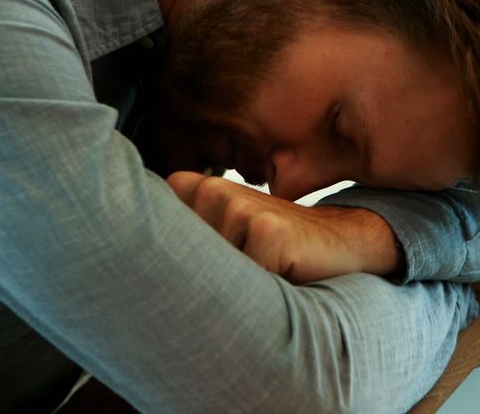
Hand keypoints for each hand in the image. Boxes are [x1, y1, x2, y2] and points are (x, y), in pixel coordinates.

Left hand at [166, 171, 403, 283]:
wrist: (340, 244)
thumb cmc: (277, 250)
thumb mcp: (226, 245)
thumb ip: (185, 246)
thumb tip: (138, 278)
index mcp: (195, 190)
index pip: (156, 241)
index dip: (183, 269)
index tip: (214, 264)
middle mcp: (212, 190)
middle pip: (181, 265)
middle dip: (209, 281)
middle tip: (248, 267)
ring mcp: (238, 207)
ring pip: (210, 275)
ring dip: (237, 286)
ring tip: (265, 267)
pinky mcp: (266, 229)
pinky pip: (245, 281)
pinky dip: (262, 290)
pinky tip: (284, 270)